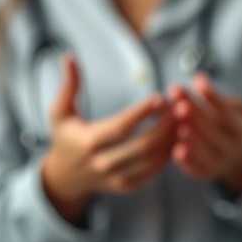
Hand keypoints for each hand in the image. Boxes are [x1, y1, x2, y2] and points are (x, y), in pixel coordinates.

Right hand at [42, 55, 173, 223]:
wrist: (65, 177)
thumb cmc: (65, 137)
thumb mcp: (59, 112)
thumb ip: (68, 86)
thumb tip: (68, 56)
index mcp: (89, 141)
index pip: (121, 127)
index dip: (142, 113)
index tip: (160, 97)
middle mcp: (103, 163)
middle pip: (144, 145)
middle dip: (165, 125)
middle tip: (178, 107)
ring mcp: (117, 177)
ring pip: (153, 159)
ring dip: (172, 139)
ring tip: (181, 119)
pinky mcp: (127, 185)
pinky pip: (154, 170)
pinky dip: (168, 152)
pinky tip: (175, 135)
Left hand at [170, 74, 241, 196]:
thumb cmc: (233, 126)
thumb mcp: (236, 109)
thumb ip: (216, 97)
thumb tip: (199, 78)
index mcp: (241, 130)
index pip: (226, 112)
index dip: (213, 98)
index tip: (196, 83)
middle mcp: (233, 148)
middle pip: (215, 132)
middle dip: (196, 117)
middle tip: (179, 103)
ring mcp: (220, 163)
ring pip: (207, 153)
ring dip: (192, 139)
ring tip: (178, 125)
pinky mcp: (206, 173)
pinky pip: (197, 170)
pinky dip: (187, 162)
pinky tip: (176, 150)